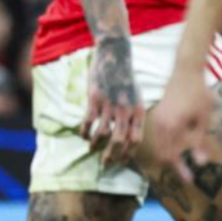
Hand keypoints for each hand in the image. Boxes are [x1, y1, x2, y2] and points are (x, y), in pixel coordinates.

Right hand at [80, 36, 145, 166]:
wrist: (115, 57)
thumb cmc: (127, 79)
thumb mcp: (138, 97)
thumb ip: (134, 115)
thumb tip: (130, 135)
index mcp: (139, 112)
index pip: (136, 140)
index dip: (129, 153)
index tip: (122, 161)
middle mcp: (126, 111)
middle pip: (120, 141)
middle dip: (112, 155)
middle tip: (105, 163)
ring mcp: (110, 105)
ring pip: (103, 133)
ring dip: (96, 144)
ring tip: (92, 149)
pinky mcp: (95, 99)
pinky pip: (89, 121)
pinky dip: (85, 131)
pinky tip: (83, 135)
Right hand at [148, 68, 211, 182]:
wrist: (185, 71)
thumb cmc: (199, 95)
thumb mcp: (203, 120)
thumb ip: (199, 142)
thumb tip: (200, 164)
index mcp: (172, 127)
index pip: (172, 157)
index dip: (180, 171)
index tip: (190, 181)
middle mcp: (160, 125)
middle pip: (163, 155)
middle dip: (174, 167)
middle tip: (188, 176)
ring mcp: (157, 120)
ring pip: (159, 147)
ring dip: (170, 157)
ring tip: (184, 166)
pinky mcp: (158, 116)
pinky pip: (159, 137)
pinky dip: (167, 147)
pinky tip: (178, 150)